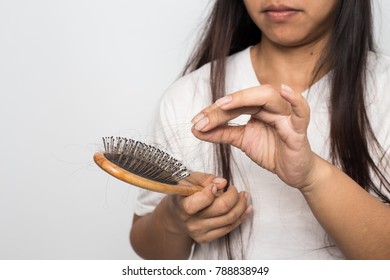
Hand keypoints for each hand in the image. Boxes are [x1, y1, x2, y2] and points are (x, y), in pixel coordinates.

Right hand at [166, 172, 251, 242]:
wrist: (176, 215)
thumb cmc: (184, 193)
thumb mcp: (189, 180)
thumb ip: (205, 178)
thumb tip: (223, 183)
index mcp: (183, 205)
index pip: (204, 199)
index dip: (214, 189)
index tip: (218, 184)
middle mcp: (191, 221)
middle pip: (222, 208)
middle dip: (234, 195)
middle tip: (234, 189)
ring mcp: (199, 232)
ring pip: (230, 219)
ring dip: (242, 205)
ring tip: (243, 196)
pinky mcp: (206, 238)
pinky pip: (229, 228)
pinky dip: (241, 217)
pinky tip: (246, 208)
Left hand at [191, 84, 315, 189]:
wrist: (293, 171)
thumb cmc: (272, 151)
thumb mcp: (242, 141)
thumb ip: (221, 133)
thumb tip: (196, 129)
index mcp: (258, 108)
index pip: (235, 104)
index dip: (214, 111)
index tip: (196, 122)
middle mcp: (271, 108)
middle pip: (249, 98)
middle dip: (224, 106)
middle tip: (204, 117)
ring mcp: (286, 117)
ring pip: (270, 97)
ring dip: (246, 98)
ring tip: (225, 104)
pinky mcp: (299, 130)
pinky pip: (301, 111)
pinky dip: (295, 100)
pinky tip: (284, 91)